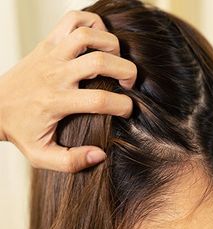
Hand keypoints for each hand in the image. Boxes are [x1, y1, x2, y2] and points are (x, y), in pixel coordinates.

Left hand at [0, 11, 136, 172]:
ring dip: (111, 44)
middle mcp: (55, 74)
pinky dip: (92, 23)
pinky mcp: (48, 43)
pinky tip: (98, 39)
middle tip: (129, 82)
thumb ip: (71, 161)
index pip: (100, 100)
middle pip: (100, 61)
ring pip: (88, 35)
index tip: (128, 111)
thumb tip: (100, 155)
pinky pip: (72, 20)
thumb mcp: (41, 155)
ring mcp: (51, 55)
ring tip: (115, 59)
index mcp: (56, 102)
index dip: (124, 105)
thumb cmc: (20, 130)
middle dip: (126, 70)